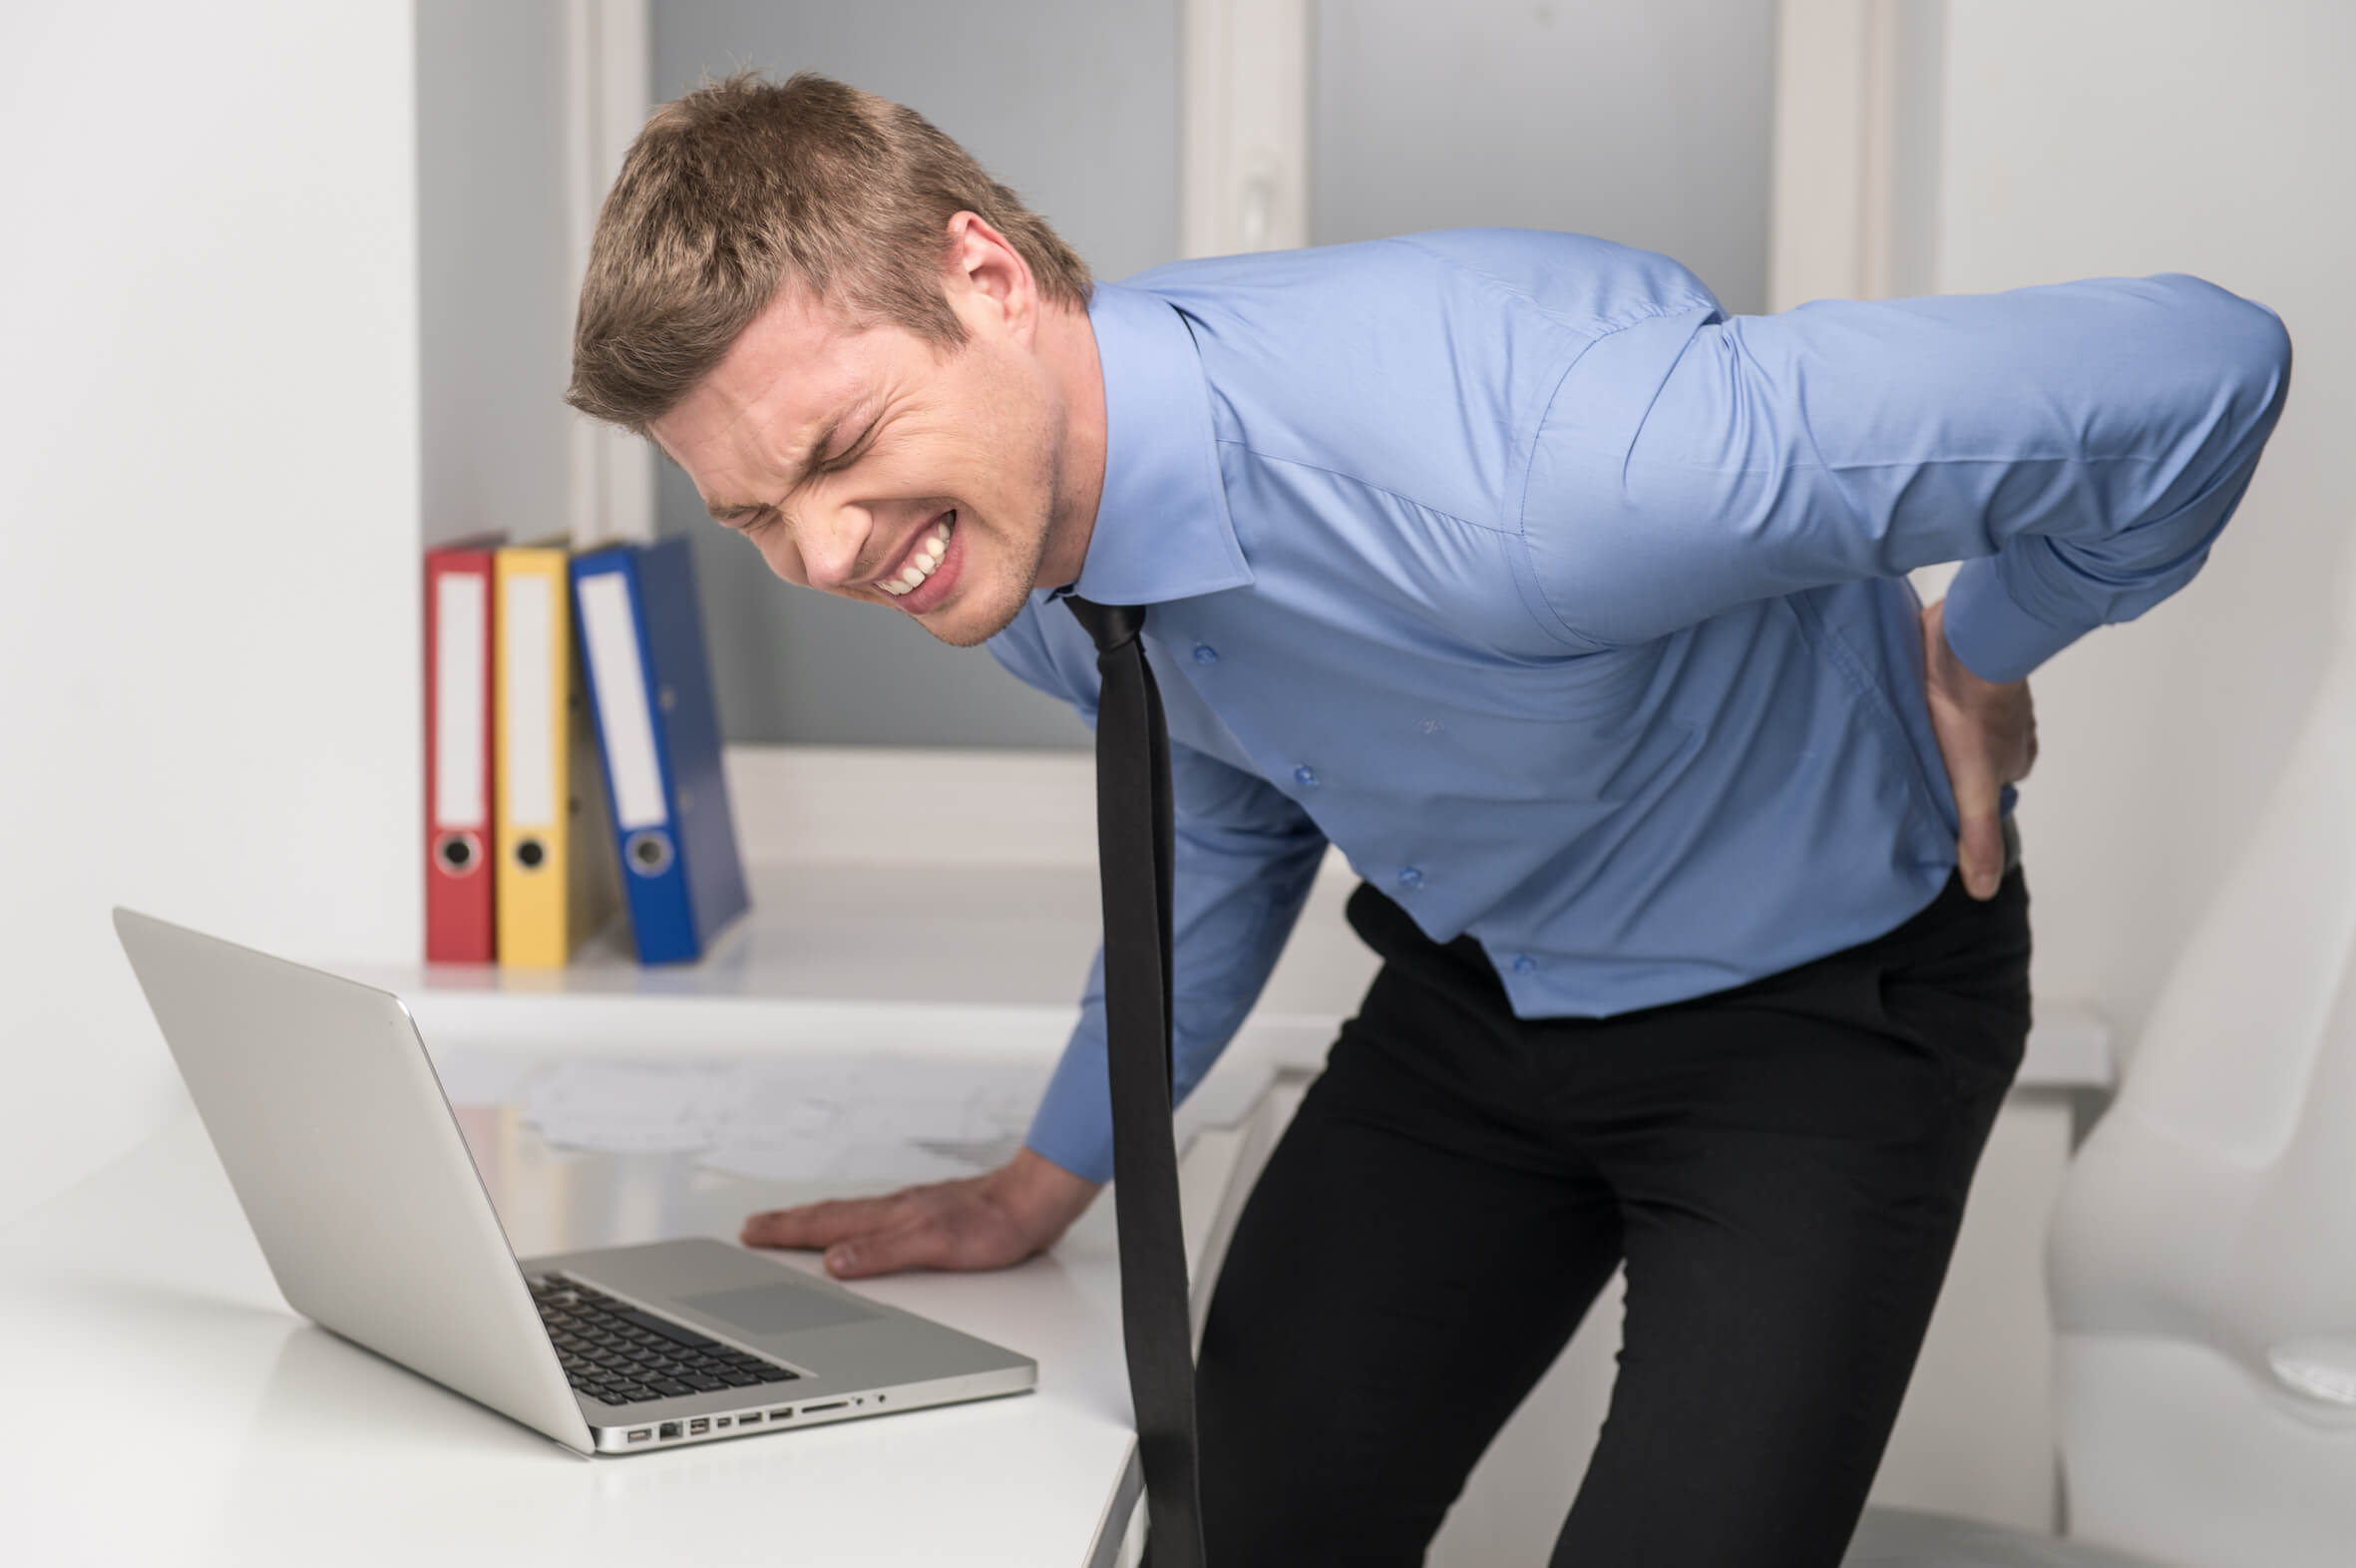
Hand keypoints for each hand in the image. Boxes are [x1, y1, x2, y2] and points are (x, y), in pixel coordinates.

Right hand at [740, 1146, 1100, 1279]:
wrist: (1032, 1201)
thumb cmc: (993, 1224)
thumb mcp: (935, 1245)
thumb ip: (882, 1253)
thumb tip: (834, 1262)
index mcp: (889, 1217)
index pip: (825, 1225)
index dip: (786, 1231)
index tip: (751, 1232)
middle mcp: (894, 1210)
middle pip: (829, 1216)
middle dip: (788, 1223)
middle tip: (753, 1226)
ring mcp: (910, 1209)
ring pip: (850, 1215)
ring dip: (814, 1221)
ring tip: (790, 1226)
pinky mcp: (929, 1214)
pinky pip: (874, 1217)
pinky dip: (850, 1223)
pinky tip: (856, 1230)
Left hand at [1920, 597, 2037, 899]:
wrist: (1966, 636)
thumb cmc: (1971, 711)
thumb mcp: (1973, 783)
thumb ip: (1977, 834)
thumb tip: (1984, 890)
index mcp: (2016, 756)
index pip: (1981, 792)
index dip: (1953, 800)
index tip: (1924, 799)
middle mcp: (2008, 724)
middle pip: (1968, 757)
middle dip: (1941, 764)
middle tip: (1905, 767)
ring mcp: (1986, 690)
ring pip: (1954, 722)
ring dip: (1931, 728)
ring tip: (1897, 736)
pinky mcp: (1960, 661)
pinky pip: (1941, 687)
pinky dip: (1924, 695)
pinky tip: (1901, 699)